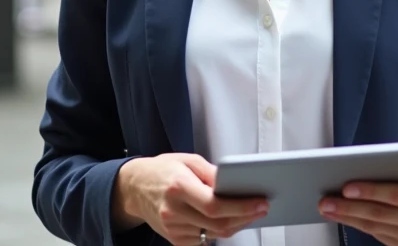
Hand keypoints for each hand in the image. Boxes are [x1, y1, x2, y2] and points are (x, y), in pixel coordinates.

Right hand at [114, 153, 268, 244]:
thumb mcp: (188, 160)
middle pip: (218, 224)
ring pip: (214, 234)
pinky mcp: (174, 239)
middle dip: (245, 217)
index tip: (260, 202)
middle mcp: (173, 211)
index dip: (241, 207)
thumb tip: (234, 184)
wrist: (135, 187)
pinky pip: (204, 240)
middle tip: (262, 208)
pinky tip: (229, 220)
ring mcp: (173, 228)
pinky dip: (219, 231)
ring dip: (236, 225)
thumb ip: (212, 172)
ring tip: (250, 213)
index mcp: (178, 187)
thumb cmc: (163, 170)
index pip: (215, 205)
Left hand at [319, 173, 397, 245]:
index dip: (371, 191)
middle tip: (326, 199)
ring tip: (327, 206)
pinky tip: (340, 216)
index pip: (397, 194)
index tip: (347, 186)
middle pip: (380, 214)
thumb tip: (359, 167)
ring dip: (347, 217)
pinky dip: (354, 224)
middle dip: (350, 207)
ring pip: (374, 227)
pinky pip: (375, 235)